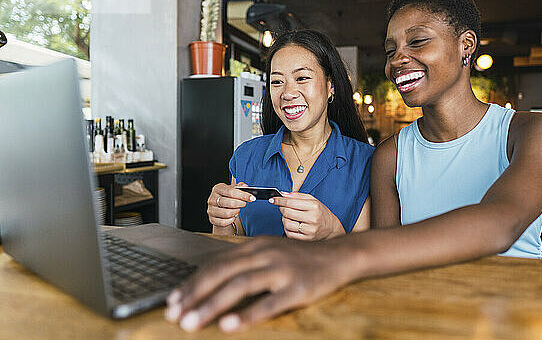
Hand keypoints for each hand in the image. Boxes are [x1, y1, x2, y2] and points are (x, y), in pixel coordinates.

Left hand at [164, 237, 354, 332]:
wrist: (339, 256)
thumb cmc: (298, 259)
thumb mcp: (268, 253)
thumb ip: (243, 264)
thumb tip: (209, 282)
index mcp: (254, 246)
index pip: (216, 263)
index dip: (192, 282)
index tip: (172, 301)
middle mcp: (265, 253)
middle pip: (222, 272)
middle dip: (194, 294)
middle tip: (174, 314)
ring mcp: (282, 269)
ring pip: (241, 285)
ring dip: (212, 305)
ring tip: (191, 324)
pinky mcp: (299, 287)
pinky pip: (270, 302)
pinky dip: (248, 314)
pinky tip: (230, 326)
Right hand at [207, 182, 254, 226]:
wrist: (220, 209)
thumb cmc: (227, 198)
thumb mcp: (233, 190)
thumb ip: (239, 187)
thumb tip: (245, 186)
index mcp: (217, 189)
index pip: (230, 191)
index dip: (242, 195)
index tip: (252, 198)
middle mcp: (212, 199)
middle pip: (228, 202)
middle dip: (240, 204)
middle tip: (244, 204)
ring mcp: (211, 209)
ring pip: (226, 213)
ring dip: (235, 212)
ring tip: (237, 209)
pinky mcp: (212, 219)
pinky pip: (223, 222)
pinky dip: (230, 220)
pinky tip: (233, 217)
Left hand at [270, 192, 344, 239]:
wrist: (331, 228)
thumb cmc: (321, 212)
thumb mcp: (313, 200)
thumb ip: (297, 196)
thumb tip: (282, 194)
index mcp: (314, 207)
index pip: (291, 202)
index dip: (279, 200)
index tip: (272, 199)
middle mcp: (312, 218)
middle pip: (287, 212)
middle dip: (281, 208)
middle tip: (282, 207)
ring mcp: (309, 230)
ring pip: (286, 223)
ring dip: (284, 219)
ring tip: (289, 216)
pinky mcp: (306, 239)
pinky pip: (289, 233)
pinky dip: (287, 228)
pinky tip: (292, 224)